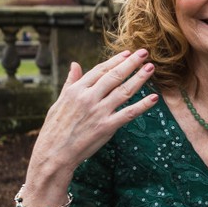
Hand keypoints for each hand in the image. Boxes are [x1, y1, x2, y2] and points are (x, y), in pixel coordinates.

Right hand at [31, 49, 157, 176]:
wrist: (54, 153)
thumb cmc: (55, 128)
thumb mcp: (59, 101)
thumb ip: (70, 82)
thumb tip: (75, 65)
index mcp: (76, 90)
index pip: (100, 70)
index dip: (115, 60)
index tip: (128, 53)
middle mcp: (88, 98)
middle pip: (114, 76)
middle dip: (131, 63)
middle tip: (144, 53)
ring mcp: (99, 112)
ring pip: (124, 91)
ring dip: (139, 78)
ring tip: (151, 68)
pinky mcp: (107, 127)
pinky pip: (129, 113)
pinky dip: (143, 105)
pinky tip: (154, 97)